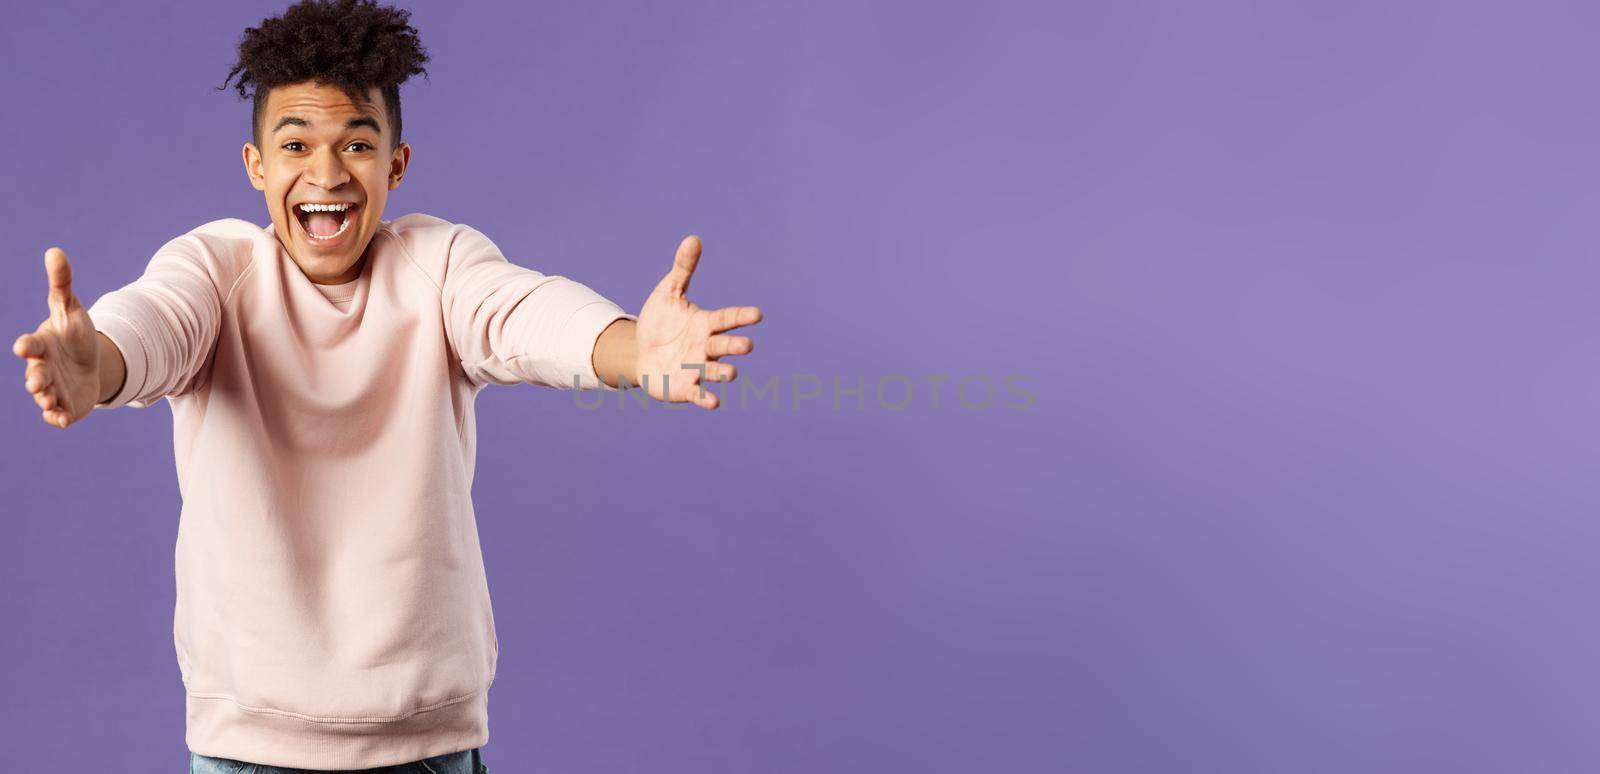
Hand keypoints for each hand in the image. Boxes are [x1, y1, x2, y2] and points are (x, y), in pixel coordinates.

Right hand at [13, 248, 103, 428]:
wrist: (91, 362)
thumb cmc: (74, 334)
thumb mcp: (71, 308)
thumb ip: (62, 283)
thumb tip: (55, 251)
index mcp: (41, 345)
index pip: (31, 346)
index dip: (27, 346)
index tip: (24, 346)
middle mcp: (42, 369)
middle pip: (34, 375)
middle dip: (35, 378)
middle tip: (38, 382)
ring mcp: (52, 389)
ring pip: (44, 397)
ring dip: (46, 399)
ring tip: (50, 401)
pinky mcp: (64, 405)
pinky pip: (58, 415)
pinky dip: (58, 418)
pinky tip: (64, 420)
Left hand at [634, 235, 762, 409]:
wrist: (640, 352)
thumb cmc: (660, 321)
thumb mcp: (668, 293)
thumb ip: (683, 269)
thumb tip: (693, 238)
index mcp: (706, 324)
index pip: (727, 319)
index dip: (742, 317)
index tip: (757, 315)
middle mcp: (707, 347)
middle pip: (725, 346)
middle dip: (735, 347)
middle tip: (746, 346)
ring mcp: (698, 368)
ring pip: (716, 371)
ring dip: (724, 374)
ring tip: (731, 374)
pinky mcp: (686, 388)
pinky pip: (699, 393)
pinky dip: (706, 398)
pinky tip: (712, 402)